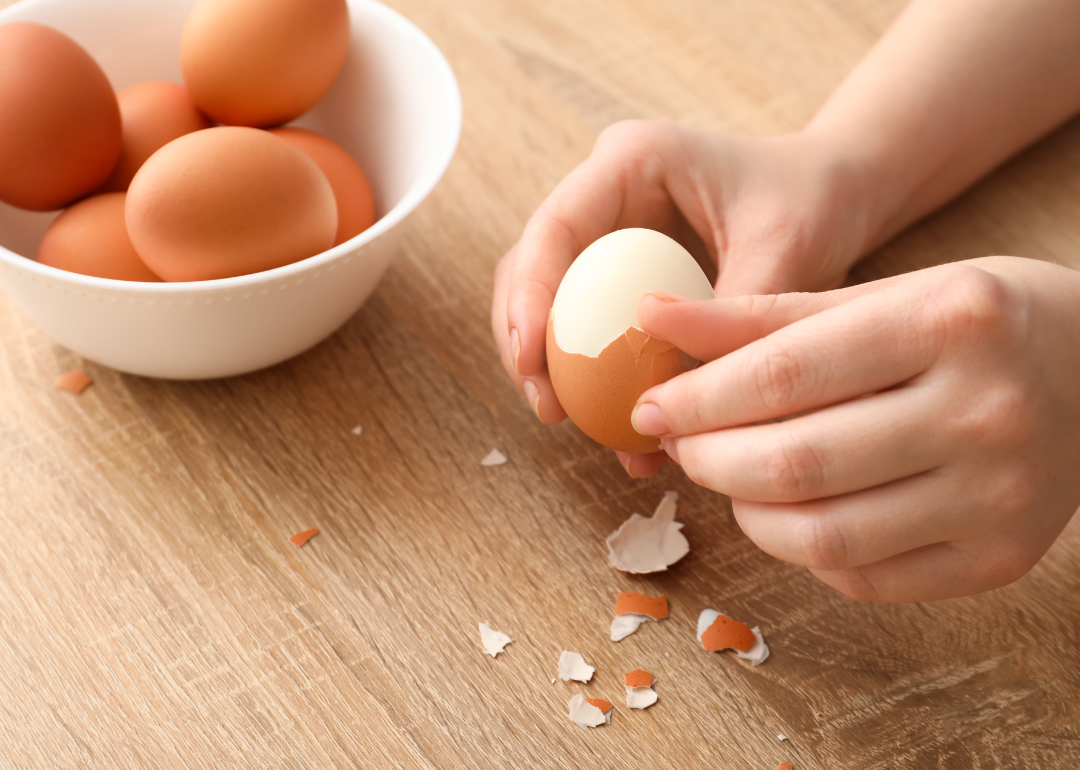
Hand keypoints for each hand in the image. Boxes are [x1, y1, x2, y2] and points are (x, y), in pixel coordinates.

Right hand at [491, 119, 872, 475]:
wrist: (834, 197)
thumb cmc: (813, 202)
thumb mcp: (784, 249)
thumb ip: (729, 313)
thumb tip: (678, 394)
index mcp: (632, 161)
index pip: (557, 226)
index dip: (530, 293)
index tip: (531, 360)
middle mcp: (605, 194)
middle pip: (531, 266)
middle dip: (526, 340)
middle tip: (547, 406)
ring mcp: (607, 234)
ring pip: (548, 300)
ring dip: (549, 364)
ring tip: (568, 422)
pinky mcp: (618, 274)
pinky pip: (586, 325)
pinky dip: (591, 376)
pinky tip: (614, 425)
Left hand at [631, 258, 1079, 601]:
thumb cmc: (974, 322)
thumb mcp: (880, 294)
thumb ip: (762, 316)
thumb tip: (649, 319)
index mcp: (951, 321)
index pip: (783, 376)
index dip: (696, 399)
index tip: (650, 406)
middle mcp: (984, 411)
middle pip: (797, 463)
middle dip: (709, 460)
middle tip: (681, 444)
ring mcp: (1000, 496)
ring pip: (823, 536)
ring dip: (747, 513)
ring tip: (730, 478)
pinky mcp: (1000, 558)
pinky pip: (864, 576)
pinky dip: (805, 550)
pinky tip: (792, 511)